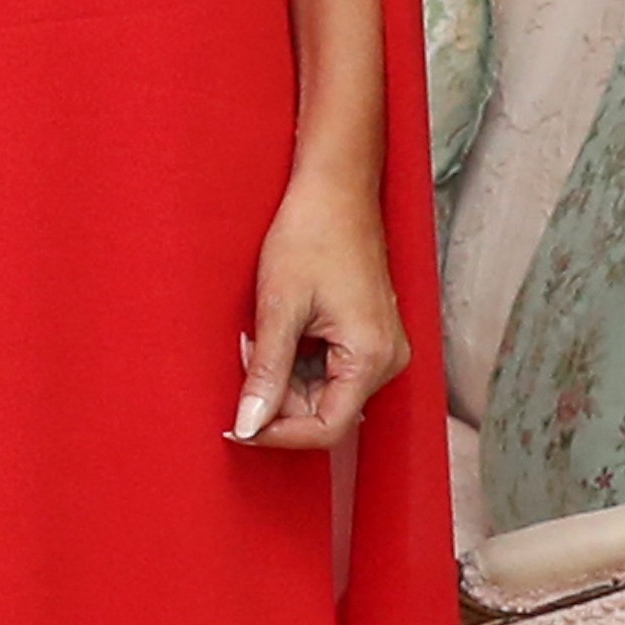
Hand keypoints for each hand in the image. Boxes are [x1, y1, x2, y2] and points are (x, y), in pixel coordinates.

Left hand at [234, 170, 409, 451]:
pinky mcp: (368, 337)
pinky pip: (328, 369)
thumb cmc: (310, 237)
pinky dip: (295, 359)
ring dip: (282, 375)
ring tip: (259, 332)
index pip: (327, 429)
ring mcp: (380, 349)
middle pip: (324, 411)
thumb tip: (249, 425)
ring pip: (322, 391)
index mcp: (372, 359)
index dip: (278, 434)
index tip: (237, 425)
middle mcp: (387, 361)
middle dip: (276, 395)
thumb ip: (266, 373)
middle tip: (245, 352)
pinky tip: (278, 328)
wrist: (335, 190)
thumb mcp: (278, 308)